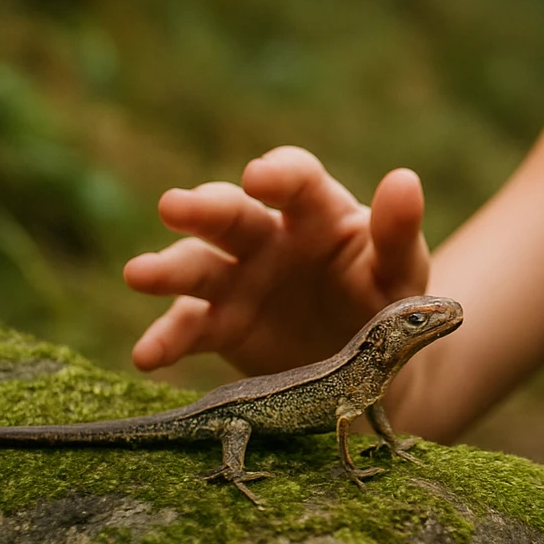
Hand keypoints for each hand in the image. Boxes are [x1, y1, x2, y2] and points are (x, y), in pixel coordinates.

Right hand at [123, 146, 429, 376]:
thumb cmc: (387, 300)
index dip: (278, 174)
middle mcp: (270, 237)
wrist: (370, 369)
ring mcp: (240, 281)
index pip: (296, 180)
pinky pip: (189, 329)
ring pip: (198, 265)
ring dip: (168, 269)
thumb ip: (398, 232)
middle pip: (232, 214)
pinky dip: (165, 339)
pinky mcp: (222, 326)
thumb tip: (404, 179)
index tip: (258, 177)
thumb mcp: (401, 271)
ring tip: (138, 274)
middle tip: (174, 206)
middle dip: (203, 208)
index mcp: (318, 212)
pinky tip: (146, 355)